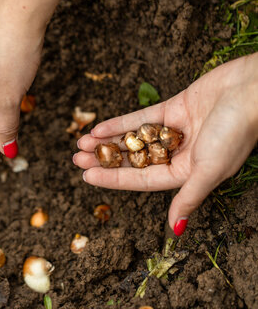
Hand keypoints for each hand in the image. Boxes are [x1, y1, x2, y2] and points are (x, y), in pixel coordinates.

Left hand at [73, 53, 257, 235]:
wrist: (253, 89)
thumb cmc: (236, 133)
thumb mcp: (209, 171)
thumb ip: (189, 197)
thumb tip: (175, 228)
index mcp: (187, 173)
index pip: (141, 180)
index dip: (113, 179)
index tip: (86, 177)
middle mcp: (179, 153)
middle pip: (133, 160)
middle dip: (105, 160)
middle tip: (77, 160)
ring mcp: (174, 129)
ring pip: (133, 138)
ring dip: (107, 141)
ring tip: (81, 144)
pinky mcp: (173, 107)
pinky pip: (140, 118)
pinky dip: (119, 123)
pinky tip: (98, 128)